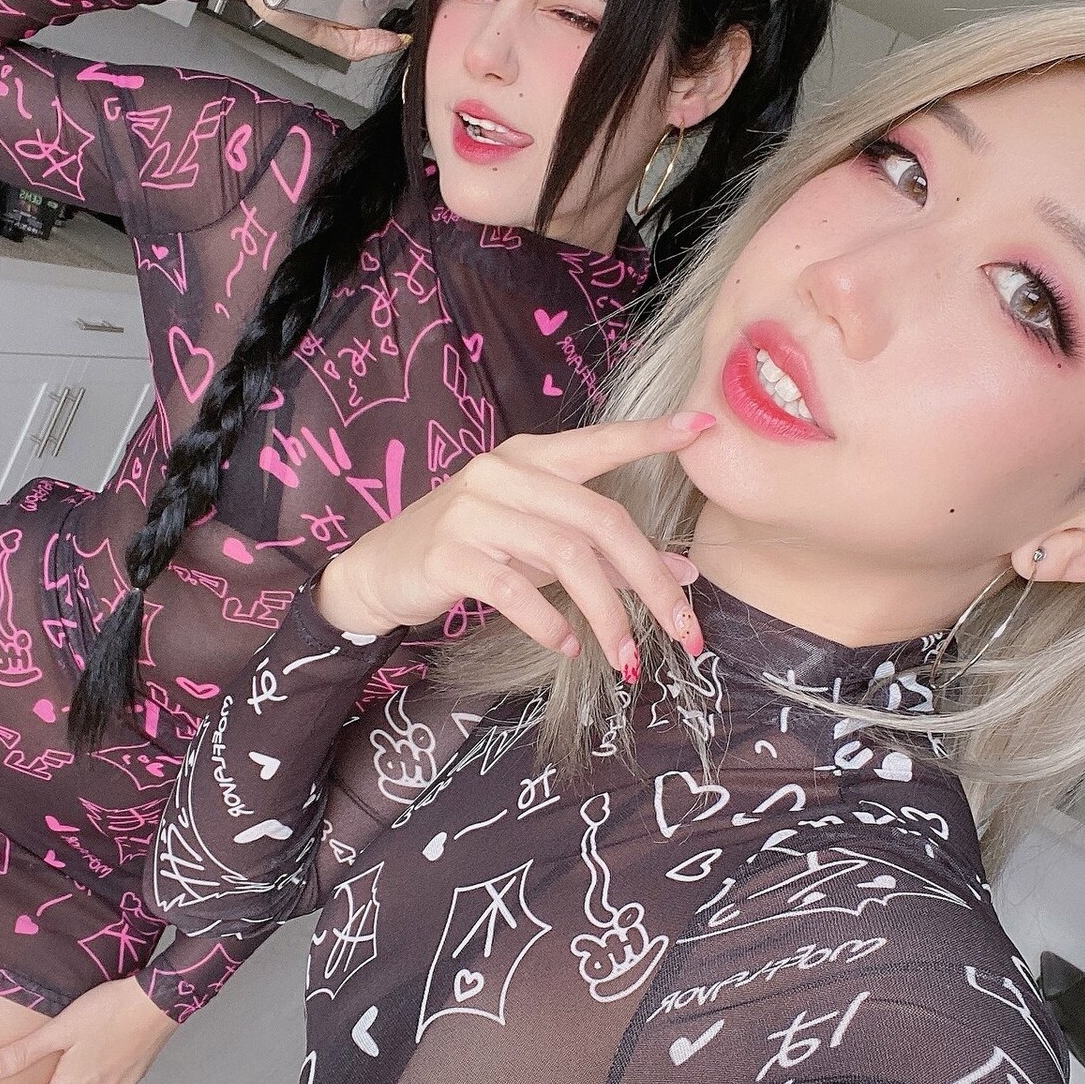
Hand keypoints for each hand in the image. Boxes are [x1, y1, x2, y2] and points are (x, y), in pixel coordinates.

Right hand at [315, 412, 716, 672]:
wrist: (382, 570)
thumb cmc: (473, 551)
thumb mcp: (539, 546)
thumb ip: (605, 554)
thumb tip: (682, 574)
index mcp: (531, 458)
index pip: (600, 443)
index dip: (650, 436)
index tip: (703, 428)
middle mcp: (504, 474)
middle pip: (599, 520)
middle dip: (650, 579)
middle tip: (683, 629)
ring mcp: (473, 511)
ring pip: (565, 558)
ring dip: (606, 614)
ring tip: (625, 655)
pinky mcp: (448, 554)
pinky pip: (513, 590)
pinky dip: (549, 623)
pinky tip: (566, 646)